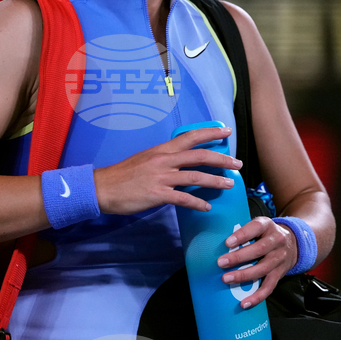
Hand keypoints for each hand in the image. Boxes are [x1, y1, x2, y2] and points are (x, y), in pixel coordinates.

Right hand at [93, 126, 242, 215]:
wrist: (102, 188)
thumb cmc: (123, 175)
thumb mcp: (145, 160)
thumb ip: (164, 160)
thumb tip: (181, 163)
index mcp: (161, 149)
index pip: (190, 137)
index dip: (210, 133)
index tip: (227, 132)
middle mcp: (164, 160)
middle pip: (199, 156)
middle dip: (222, 159)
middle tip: (237, 163)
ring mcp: (161, 177)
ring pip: (196, 176)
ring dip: (216, 181)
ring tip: (229, 184)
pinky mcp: (157, 194)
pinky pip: (183, 198)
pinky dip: (197, 203)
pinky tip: (206, 207)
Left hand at [217, 217, 296, 308]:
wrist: (294, 243)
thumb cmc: (267, 234)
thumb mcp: (259, 225)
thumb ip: (243, 231)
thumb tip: (217, 242)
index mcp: (267, 226)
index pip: (256, 228)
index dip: (242, 235)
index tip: (227, 243)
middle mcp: (276, 241)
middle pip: (258, 250)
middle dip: (238, 257)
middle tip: (221, 263)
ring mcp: (279, 259)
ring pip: (262, 269)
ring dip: (243, 276)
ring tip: (226, 279)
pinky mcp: (280, 274)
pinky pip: (269, 287)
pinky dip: (257, 296)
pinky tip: (244, 303)